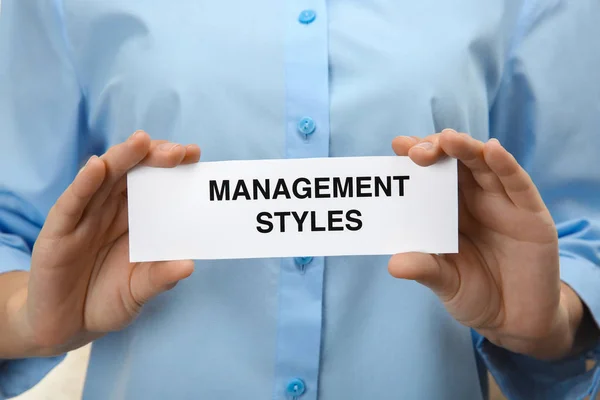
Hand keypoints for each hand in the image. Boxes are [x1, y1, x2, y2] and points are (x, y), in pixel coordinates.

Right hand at [12, 131, 200, 354]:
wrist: (66, 326)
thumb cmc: (106, 300)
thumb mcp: (139, 291)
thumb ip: (160, 278)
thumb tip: (188, 265)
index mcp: (134, 218)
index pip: (153, 182)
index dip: (171, 166)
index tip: (195, 155)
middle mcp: (110, 210)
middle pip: (131, 173)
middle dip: (154, 157)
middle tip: (178, 151)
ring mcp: (84, 218)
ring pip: (103, 179)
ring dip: (122, 158)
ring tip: (141, 142)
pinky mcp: (58, 231)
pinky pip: (72, 203)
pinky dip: (83, 183)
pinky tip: (96, 167)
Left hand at [389, 129, 584, 359]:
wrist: (516, 321)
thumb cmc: (475, 294)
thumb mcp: (446, 283)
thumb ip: (425, 270)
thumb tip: (394, 264)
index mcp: (448, 210)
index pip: (431, 174)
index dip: (416, 157)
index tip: (398, 146)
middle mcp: (475, 200)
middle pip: (456, 162)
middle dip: (436, 149)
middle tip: (416, 150)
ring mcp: (504, 204)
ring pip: (485, 166)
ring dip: (467, 149)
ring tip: (449, 139)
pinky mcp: (531, 215)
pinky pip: (518, 185)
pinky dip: (506, 165)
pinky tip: (492, 150)